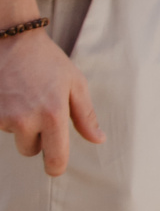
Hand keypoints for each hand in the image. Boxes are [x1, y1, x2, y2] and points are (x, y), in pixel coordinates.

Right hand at [0, 27, 102, 175]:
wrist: (13, 42)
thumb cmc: (49, 62)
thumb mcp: (75, 84)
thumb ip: (86, 116)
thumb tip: (99, 140)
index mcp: (53, 115)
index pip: (55, 158)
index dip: (56, 167)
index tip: (56, 168)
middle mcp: (26, 120)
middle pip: (31, 150)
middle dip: (37, 138)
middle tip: (40, 111)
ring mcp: (4, 118)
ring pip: (15, 137)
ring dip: (20, 126)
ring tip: (25, 98)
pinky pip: (0, 126)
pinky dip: (5, 116)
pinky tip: (11, 97)